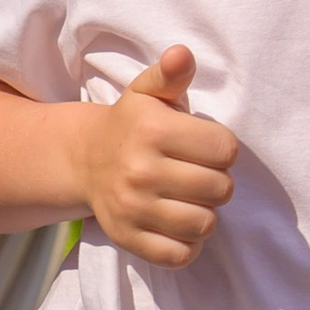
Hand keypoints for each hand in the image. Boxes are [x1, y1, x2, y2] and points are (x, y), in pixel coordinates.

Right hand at [81, 48, 237, 266]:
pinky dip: (187, 244)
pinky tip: (178, 224)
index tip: (204, 147)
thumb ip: (171, 74)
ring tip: (189, 199)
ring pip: (205, 224)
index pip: (226, 150)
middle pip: (221, 189)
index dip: (222, 149)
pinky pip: (180, 255)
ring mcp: (133, 208)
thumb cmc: (132, 124)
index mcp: (152, 131)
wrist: (84, 159)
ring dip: (205, 213)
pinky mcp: (128, 238)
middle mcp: (141, 171)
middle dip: (217, 182)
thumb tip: (182, 55)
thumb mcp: (148, 93)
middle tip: (197, 174)